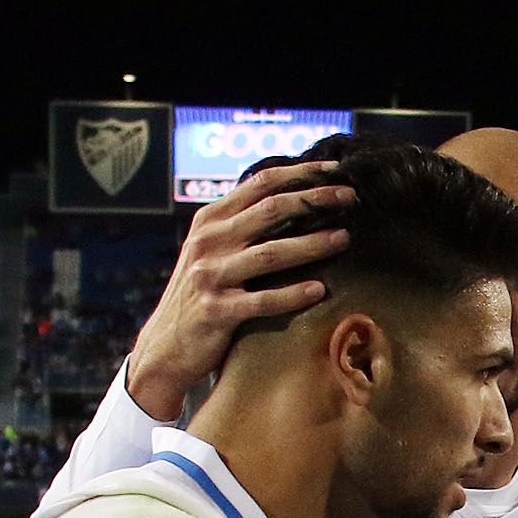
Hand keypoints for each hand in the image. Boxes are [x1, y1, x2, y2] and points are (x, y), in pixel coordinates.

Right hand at [124, 163, 356, 418]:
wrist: (166, 347)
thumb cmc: (201, 296)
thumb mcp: (212, 252)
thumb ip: (242, 226)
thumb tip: (292, 200)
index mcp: (210, 220)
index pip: (260, 184)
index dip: (301, 174)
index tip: (337, 169)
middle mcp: (209, 241)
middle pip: (271, 210)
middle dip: (315, 200)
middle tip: (351, 197)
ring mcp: (210, 275)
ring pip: (270, 253)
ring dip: (311, 244)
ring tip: (344, 238)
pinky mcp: (216, 311)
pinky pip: (262, 300)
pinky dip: (292, 295)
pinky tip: (319, 290)